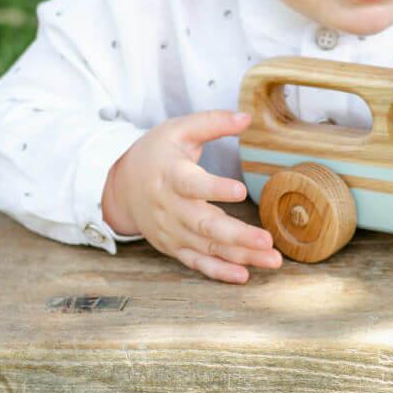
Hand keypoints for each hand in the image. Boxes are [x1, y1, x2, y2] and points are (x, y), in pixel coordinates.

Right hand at [101, 110, 281, 283]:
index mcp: (170, 176)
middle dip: (237, 236)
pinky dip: (219, 272)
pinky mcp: (174, 247)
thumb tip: (247, 116)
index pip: (192, 184)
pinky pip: (197, 263)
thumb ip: (213, 122)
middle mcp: (170, 208)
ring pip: (207, 248)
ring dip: (239, 256)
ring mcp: (171, 232)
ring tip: (271, 260)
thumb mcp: (179, 130)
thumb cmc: (156, 154)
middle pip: (204, 225)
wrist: (121, 186)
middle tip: (268, 241)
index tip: (241, 191)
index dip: (215, 188)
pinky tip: (244, 276)